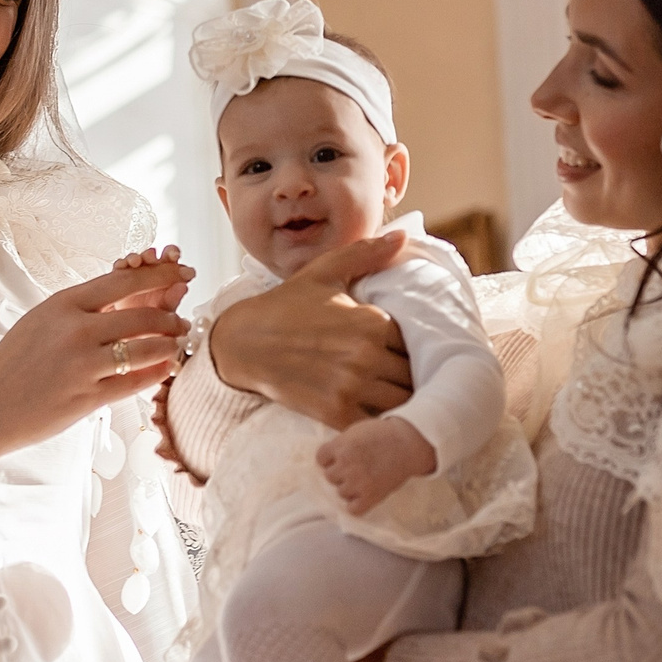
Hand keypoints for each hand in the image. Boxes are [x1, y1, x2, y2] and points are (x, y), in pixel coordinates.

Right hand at [0, 257, 193, 459]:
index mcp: (63, 305)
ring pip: (146, 348)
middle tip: (182, 320)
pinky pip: (135, 382)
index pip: (124, 279)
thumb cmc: (12, 364)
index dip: (161, 274)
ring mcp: (82, 365)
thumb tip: (124, 293)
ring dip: (169, 344)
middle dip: (171, 316)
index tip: (182, 273)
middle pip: (142, 314)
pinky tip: (166, 368)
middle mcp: (75, 330)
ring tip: (176, 344)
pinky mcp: (86, 398)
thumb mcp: (42, 321)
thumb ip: (80, 309)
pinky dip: (157, 373)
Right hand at [106, 245, 189, 313]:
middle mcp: (159, 271)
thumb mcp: (164, 312)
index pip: (183, 270)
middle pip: (168, 255)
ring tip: (141, 262)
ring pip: (145, 256)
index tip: (187, 273)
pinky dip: (123, 263)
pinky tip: (124, 266)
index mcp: (173, 279)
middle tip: (171, 256)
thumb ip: (174, 299)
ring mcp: (142, 270)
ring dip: (145, 256)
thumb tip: (184, 287)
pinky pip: (123, 264)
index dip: (186, 270)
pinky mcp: (124, 273)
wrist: (130, 328)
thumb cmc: (151, 319)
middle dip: (170, 252)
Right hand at [206, 232, 412, 428]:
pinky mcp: (334, 412)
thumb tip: (403, 237)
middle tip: (407, 379)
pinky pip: (376, 425)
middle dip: (413, 377)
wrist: (242, 342)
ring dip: (403, 402)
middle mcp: (366, 354)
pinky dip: (381, 423)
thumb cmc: (286, 305)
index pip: (418, 341)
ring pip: (403, 403)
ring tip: (396, 398)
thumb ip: (367, 254)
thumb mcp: (325, 272)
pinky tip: (376, 416)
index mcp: (372, 321)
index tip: (411, 353)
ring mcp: (350, 386)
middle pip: (415, 375)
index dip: (418, 348)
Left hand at [315, 417, 435, 514]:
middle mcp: (345, 465)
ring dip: (350, 488)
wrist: (409, 443)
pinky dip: (357, 505)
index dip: (330, 458)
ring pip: (341, 492)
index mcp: (341, 447)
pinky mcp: (370, 496)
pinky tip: (364, 496)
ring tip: (365, 479)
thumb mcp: (356, 431)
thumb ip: (340, 444)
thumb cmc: (383, 434)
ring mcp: (357, 482)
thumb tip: (328, 459)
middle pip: (330, 476)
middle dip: (340, 472)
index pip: (320, 458)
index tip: (340, 458)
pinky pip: (353, 509)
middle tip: (356, 468)